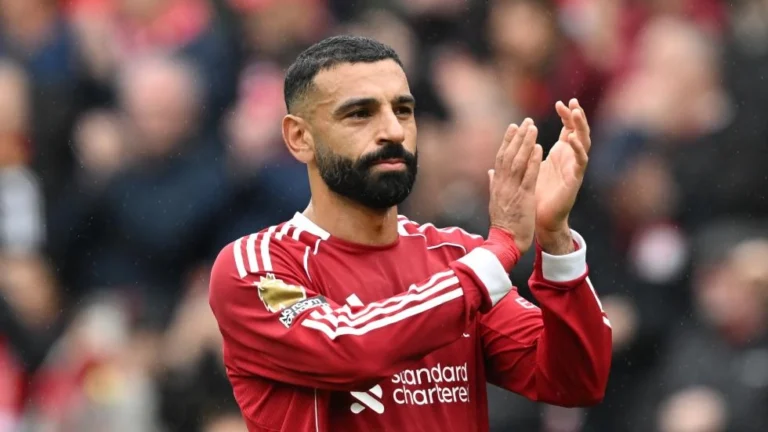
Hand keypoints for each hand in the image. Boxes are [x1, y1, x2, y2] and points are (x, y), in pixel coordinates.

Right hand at [488, 118, 542, 254]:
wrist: (505, 242)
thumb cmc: (503, 224)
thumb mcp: (495, 201)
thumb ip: (493, 184)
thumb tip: (490, 172)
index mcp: (497, 184)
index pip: (501, 158)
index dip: (507, 141)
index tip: (513, 127)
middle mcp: (502, 184)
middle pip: (509, 155)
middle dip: (517, 137)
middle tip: (525, 121)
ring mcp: (512, 190)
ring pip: (518, 161)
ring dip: (525, 143)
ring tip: (533, 128)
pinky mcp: (523, 197)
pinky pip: (528, 175)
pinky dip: (533, 161)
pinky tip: (539, 148)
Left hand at [535, 99, 591, 252]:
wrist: (539, 217)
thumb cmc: (536, 193)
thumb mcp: (532, 165)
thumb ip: (532, 151)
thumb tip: (523, 136)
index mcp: (561, 153)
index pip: (568, 129)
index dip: (566, 115)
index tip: (559, 103)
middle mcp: (570, 158)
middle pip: (579, 131)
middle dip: (577, 116)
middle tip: (572, 102)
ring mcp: (574, 167)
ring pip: (584, 142)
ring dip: (581, 127)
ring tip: (576, 113)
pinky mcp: (575, 179)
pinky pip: (580, 161)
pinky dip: (577, 149)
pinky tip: (571, 138)